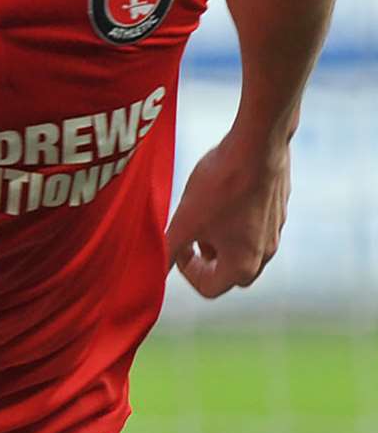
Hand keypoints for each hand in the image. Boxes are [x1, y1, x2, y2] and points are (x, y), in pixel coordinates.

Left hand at [166, 128, 291, 299]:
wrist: (259, 144)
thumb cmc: (221, 184)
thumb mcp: (185, 220)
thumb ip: (168, 250)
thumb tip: (152, 272)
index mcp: (243, 265)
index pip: (209, 288)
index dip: (185, 272)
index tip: (178, 247)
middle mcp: (266, 253)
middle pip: (229, 272)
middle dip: (205, 259)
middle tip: (191, 236)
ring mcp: (276, 230)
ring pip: (243, 247)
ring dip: (220, 238)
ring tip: (204, 212)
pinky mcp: (280, 207)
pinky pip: (255, 225)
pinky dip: (236, 219)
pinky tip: (223, 193)